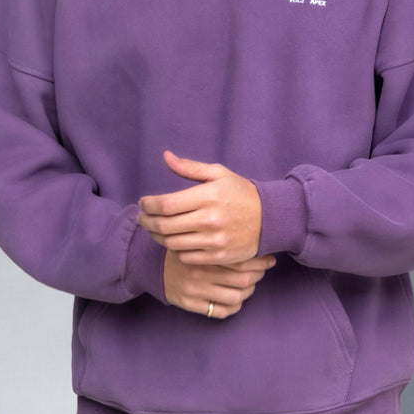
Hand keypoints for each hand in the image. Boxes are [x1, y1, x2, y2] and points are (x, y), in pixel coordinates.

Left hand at [137, 151, 262, 263]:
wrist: (270, 218)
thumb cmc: (241, 193)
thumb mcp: (219, 174)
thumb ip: (190, 168)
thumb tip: (166, 157)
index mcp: (208, 196)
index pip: (165, 204)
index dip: (148, 205)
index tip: (143, 203)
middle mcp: (210, 219)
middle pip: (165, 226)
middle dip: (147, 222)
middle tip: (142, 218)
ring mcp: (215, 240)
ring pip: (172, 243)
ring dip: (157, 237)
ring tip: (154, 230)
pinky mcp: (219, 256)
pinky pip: (186, 257)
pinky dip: (175, 250)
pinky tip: (173, 241)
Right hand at [163, 250, 274, 318]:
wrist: (153, 265)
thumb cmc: (184, 249)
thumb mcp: (199, 238)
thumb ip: (221, 240)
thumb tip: (254, 239)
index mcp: (205, 254)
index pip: (241, 262)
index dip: (260, 262)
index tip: (268, 259)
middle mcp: (201, 272)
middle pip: (242, 281)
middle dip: (257, 276)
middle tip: (261, 271)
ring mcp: (196, 290)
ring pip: (235, 297)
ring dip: (247, 292)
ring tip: (248, 285)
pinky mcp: (190, 304)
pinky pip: (220, 311)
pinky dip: (233, 307)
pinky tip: (234, 299)